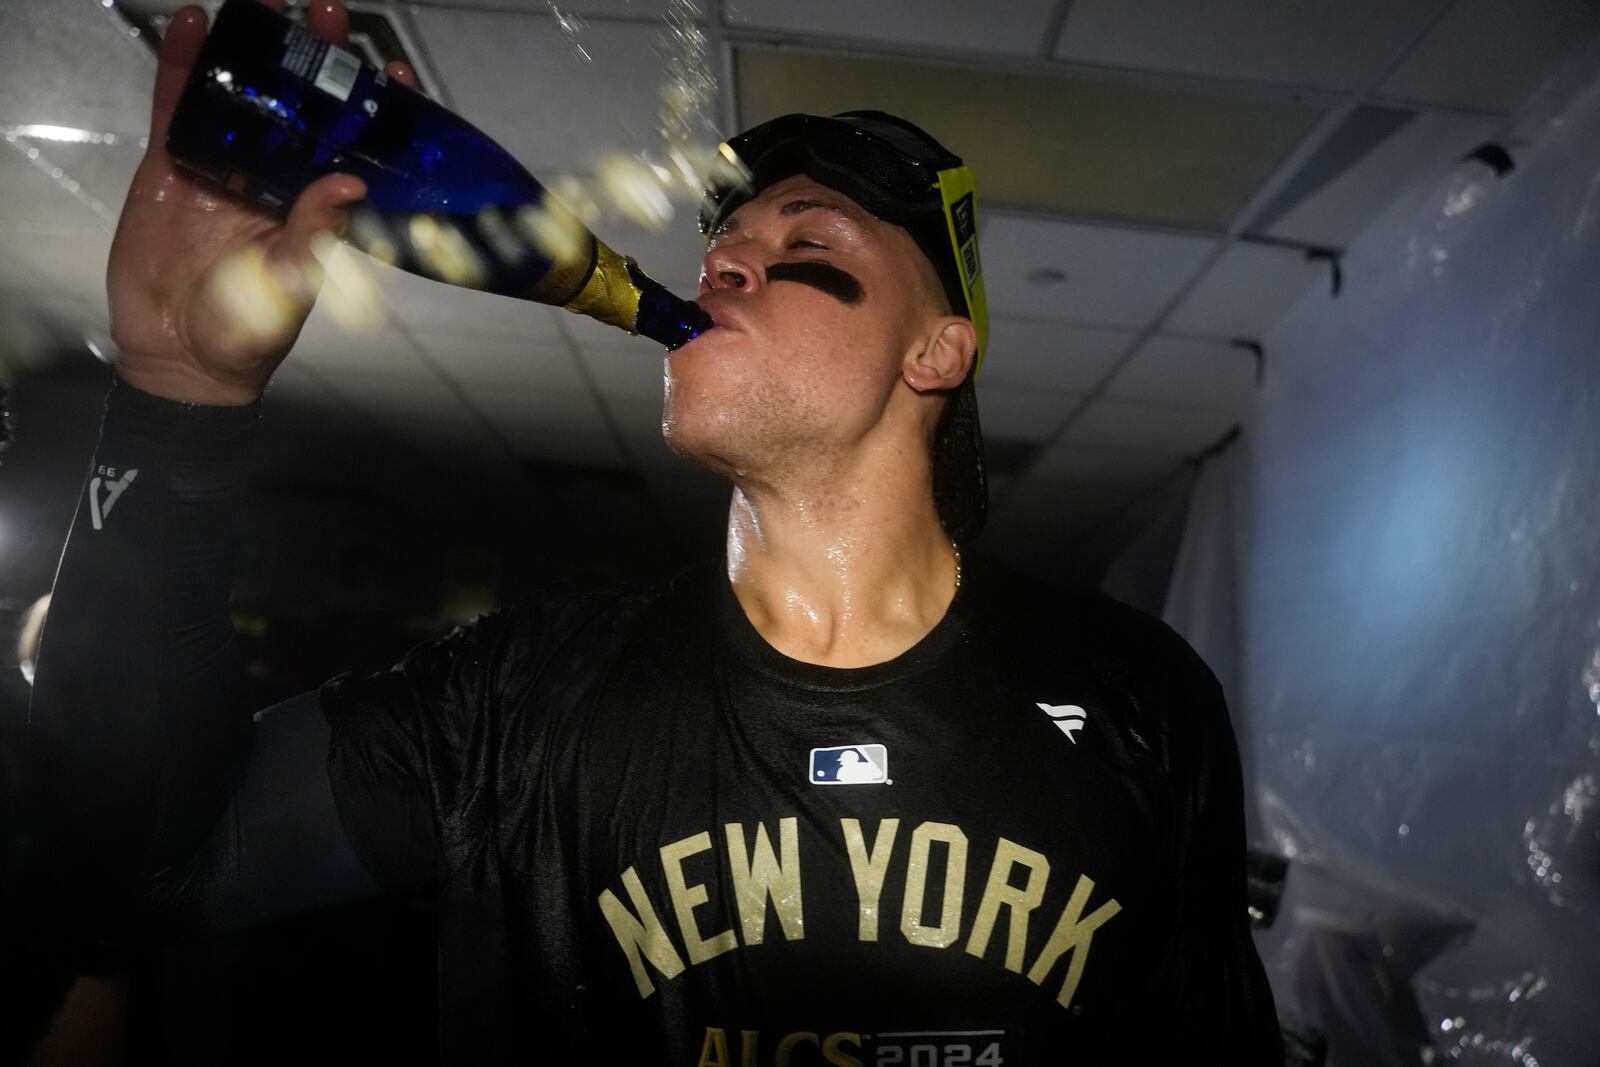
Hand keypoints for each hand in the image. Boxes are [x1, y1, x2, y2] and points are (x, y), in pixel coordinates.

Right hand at [106, 0, 417, 404]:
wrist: (179, 353)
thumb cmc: (249, 331)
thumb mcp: (290, 284)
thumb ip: (316, 234)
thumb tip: (349, 183)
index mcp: (317, 206)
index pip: (354, 146)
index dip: (374, 110)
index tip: (395, 72)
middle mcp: (277, 179)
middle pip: (301, 106)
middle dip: (316, 58)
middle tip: (328, 12)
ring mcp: (225, 166)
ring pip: (243, 95)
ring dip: (255, 48)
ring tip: (267, 1)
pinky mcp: (174, 164)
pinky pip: (179, 105)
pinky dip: (184, 64)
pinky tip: (194, 23)